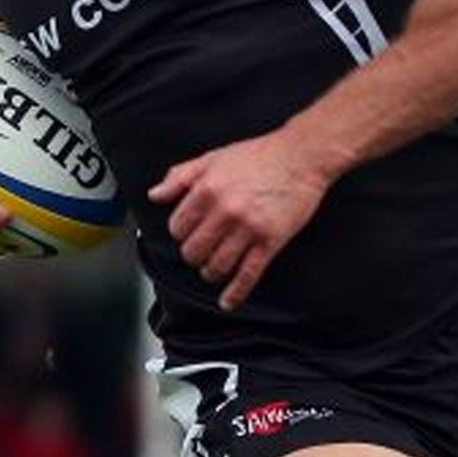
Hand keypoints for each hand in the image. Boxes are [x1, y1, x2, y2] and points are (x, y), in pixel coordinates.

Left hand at [149, 128, 331, 311]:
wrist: (302, 157)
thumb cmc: (259, 155)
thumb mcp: (212, 158)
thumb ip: (180, 176)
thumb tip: (155, 195)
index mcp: (207, 190)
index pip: (177, 227)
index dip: (181, 234)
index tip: (189, 234)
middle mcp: (224, 211)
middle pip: (193, 252)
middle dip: (194, 255)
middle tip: (202, 252)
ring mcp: (248, 229)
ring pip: (217, 266)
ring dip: (211, 272)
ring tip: (215, 269)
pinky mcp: (270, 241)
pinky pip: (248, 274)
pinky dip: (235, 293)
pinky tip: (228, 301)